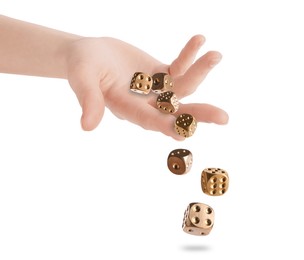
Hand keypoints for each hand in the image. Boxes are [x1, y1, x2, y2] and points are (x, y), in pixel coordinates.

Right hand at [66, 35, 227, 139]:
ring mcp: (156, 89)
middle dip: (198, 114)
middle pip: (174, 112)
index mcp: (126, 109)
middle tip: (223, 118)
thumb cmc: (82, 65)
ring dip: (200, 73)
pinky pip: (179, 66)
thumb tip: (87, 126)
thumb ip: (88, 99)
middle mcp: (145, 104)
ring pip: (183, 87)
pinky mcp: (161, 73)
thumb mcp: (82, 78)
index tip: (186, 131)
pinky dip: (189, 55)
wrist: (91, 53)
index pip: (147, 119)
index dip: (165, 125)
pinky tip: (200, 40)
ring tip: (216, 55)